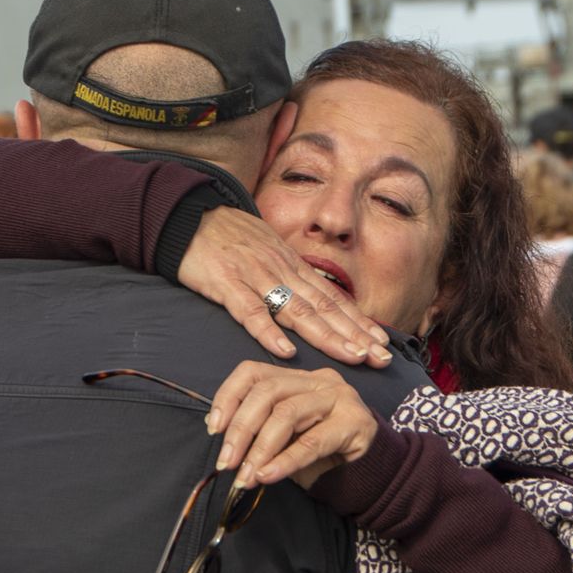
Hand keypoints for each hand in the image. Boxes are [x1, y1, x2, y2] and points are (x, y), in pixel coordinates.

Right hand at [177, 208, 391, 366]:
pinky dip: (269, 333)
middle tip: (381, 358)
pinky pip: (250, 311)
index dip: (359, 321)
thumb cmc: (230, 237)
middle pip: (324, 308)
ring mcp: (256, 276)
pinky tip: (287, 352)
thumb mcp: (268, 252)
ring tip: (353, 357)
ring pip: (298, 311)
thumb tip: (314, 302)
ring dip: (328, 336)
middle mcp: (282, 271)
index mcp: (292, 266)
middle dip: (355, 335)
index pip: (333, 298)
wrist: (190, 214)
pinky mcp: (226, 283)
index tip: (383, 342)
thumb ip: (289, 277)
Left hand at [206, 362, 379, 489]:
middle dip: (240, 429)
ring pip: (286, 414)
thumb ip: (260, 430)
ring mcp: (339, 397)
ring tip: (246, 476)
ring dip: (260, 449)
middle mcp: (318, 379)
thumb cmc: (322, 455)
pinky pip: (312, 442)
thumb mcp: (285, 438)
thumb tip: (222, 437)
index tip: (213, 428)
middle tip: (226, 462)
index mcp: (296, 377)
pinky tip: (268, 476)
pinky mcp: (355, 422)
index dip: (227, 397)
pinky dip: (285, 461)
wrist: (370, 473)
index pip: (253, 372)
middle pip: (267, 392)